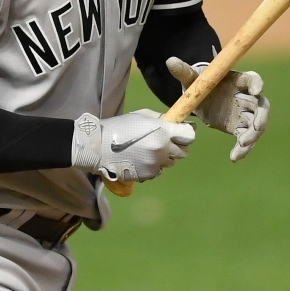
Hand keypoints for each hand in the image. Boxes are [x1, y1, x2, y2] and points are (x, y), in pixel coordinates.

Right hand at [71, 110, 195, 182]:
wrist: (100, 146)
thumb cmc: (121, 126)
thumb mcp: (143, 115)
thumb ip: (161, 120)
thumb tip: (172, 124)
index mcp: (163, 132)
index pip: (189, 135)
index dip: (186, 133)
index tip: (181, 132)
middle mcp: (163, 150)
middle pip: (183, 152)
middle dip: (177, 146)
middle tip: (165, 142)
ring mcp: (156, 164)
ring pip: (170, 162)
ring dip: (165, 157)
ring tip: (151, 151)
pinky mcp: (147, 175)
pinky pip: (158, 171)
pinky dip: (154, 166)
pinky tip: (142, 159)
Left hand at [167, 57, 269, 161]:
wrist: (198, 97)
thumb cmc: (199, 82)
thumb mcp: (191, 77)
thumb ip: (183, 71)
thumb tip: (170, 61)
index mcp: (237, 80)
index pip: (252, 79)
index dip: (256, 84)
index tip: (256, 90)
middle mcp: (245, 96)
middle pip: (261, 105)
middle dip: (260, 118)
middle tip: (254, 129)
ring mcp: (244, 112)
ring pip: (257, 124)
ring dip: (253, 136)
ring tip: (242, 146)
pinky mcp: (238, 126)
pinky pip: (245, 137)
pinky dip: (243, 148)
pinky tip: (234, 157)